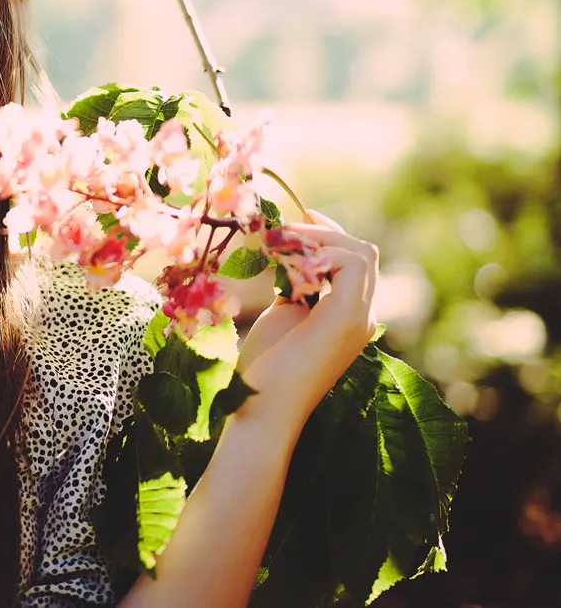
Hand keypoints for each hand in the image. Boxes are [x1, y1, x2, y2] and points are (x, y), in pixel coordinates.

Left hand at [233, 211, 379, 437]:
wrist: (261, 405)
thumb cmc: (264, 367)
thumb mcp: (282, 316)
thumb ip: (295, 289)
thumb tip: (291, 259)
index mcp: (349, 316)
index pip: (355, 262)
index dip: (329, 235)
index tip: (296, 220)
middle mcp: (362, 316)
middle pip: (363, 253)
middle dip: (323, 232)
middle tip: (282, 229)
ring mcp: (360, 318)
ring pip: (362, 253)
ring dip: (319, 239)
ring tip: (278, 244)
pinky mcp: (348, 318)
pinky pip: (351, 264)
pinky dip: (321, 252)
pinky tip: (287, 262)